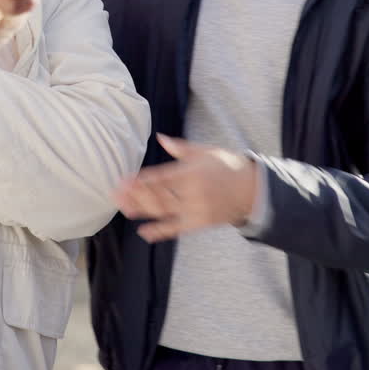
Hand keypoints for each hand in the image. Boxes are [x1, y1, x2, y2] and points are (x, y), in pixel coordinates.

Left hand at [114, 134, 258, 243]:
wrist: (253, 191)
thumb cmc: (227, 166)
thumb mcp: (205, 152)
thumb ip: (180, 148)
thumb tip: (160, 137)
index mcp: (193, 172)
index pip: (162, 177)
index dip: (141, 180)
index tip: (123, 181)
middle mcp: (193, 192)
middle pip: (159, 196)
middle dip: (136, 196)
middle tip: (115, 195)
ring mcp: (196, 210)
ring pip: (164, 212)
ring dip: (142, 211)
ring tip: (123, 209)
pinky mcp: (200, 223)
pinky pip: (177, 228)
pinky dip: (160, 231)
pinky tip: (143, 232)